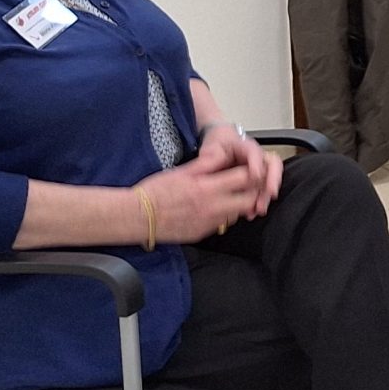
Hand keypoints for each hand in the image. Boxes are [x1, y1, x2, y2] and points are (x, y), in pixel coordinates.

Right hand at [137, 156, 263, 243]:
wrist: (137, 216)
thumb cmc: (155, 190)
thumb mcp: (182, 171)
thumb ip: (207, 164)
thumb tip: (225, 156)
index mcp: (207, 187)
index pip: (245, 178)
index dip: (251, 172)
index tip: (250, 168)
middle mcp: (212, 207)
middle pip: (248, 200)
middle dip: (251, 191)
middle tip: (246, 184)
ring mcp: (208, 223)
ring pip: (237, 214)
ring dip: (238, 205)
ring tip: (230, 196)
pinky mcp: (202, 233)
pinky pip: (222, 224)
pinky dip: (224, 215)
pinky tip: (214, 208)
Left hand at [194, 121, 283, 215]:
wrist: (221, 148)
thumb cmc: (218, 147)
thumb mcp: (211, 147)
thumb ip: (210, 155)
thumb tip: (208, 161)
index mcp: (245, 147)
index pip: (255, 152)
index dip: (257, 163)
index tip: (256, 174)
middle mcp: (257, 158)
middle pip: (272, 165)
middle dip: (272, 180)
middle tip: (270, 192)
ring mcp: (260, 170)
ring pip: (271, 180)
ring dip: (266, 195)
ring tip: (259, 208)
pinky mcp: (257, 182)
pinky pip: (264, 192)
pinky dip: (259, 202)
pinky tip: (252, 212)